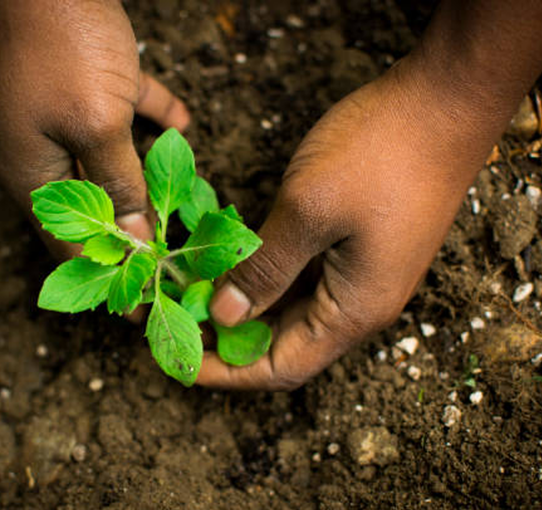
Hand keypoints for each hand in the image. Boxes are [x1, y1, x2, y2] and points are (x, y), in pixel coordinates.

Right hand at [0, 0, 188, 257]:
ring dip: (146, 184)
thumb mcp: (95, 125)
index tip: (146, 303)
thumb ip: (119, 185)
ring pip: (114, 167)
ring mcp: (67, 121)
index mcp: (36, 177)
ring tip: (182, 211)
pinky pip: (127, 116)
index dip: (109, 277)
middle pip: (97, 212)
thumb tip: (137, 241)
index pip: (72, 246)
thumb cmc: (64, 47)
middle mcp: (48, 156)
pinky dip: (153, 121)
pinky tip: (183, 125)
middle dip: (134, 236)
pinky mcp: (90, 87)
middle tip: (173, 263)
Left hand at [196, 54, 512, 389]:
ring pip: (292, 309)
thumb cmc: (380, 151)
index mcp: (354, 309)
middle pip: (285, 343)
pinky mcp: (358, 244)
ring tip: (193, 290)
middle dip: (226, 336)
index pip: (281, 368)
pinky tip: (232, 259)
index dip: (226, 371)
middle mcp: (360, 303)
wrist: (447, 100)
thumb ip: (265, 269)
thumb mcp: (309, 210)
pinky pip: (304, 277)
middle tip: (174, 315)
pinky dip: (265, 274)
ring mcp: (362, 272)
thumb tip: (226, 315)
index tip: (179, 358)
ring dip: (243, 303)